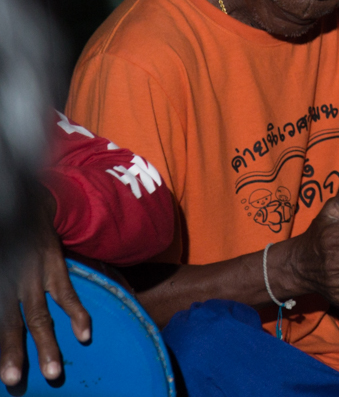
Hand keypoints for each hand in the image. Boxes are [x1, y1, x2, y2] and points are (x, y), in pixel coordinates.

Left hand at [0, 184, 90, 386]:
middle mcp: (11, 285)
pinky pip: (67, 295)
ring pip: (39, 317)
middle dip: (14, 354)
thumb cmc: (4, 239)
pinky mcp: (54, 269)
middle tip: (14, 380)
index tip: (1, 371)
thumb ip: (0, 288)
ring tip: (54, 371)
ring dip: (47, 345)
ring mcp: (34, 278)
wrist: (22, 204)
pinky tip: (85, 334)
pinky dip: (77, 314)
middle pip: (11, 325)